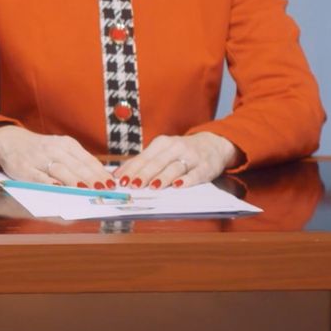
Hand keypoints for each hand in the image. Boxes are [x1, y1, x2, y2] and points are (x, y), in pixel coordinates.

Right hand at [0, 126, 113, 188]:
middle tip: (104, 191)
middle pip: (76, 166)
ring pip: (61, 171)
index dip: (100, 173)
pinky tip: (60, 190)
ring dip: (75, 182)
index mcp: (66, 144)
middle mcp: (54, 149)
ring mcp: (39, 158)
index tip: (111, 185)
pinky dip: (51, 184)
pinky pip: (40, 178)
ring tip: (87, 191)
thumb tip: (101, 178)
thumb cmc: (41, 149)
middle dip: (92, 179)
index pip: (87, 160)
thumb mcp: (61, 148)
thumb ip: (78, 161)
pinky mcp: (25, 168)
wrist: (10, 141)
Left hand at [115, 132, 241, 189]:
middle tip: (133, 185)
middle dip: (144, 174)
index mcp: (162, 143)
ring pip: (174, 167)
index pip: (144, 157)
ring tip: (153, 186)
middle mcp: (176, 147)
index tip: (121, 180)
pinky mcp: (205, 167)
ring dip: (163, 177)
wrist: (213, 144)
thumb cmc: (181, 151)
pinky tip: (178, 186)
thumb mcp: (162, 151)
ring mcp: (191, 157)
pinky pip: (195, 174)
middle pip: (157, 162)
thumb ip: (142, 162)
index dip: (132, 169)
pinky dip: (187, 180)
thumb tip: (118, 174)